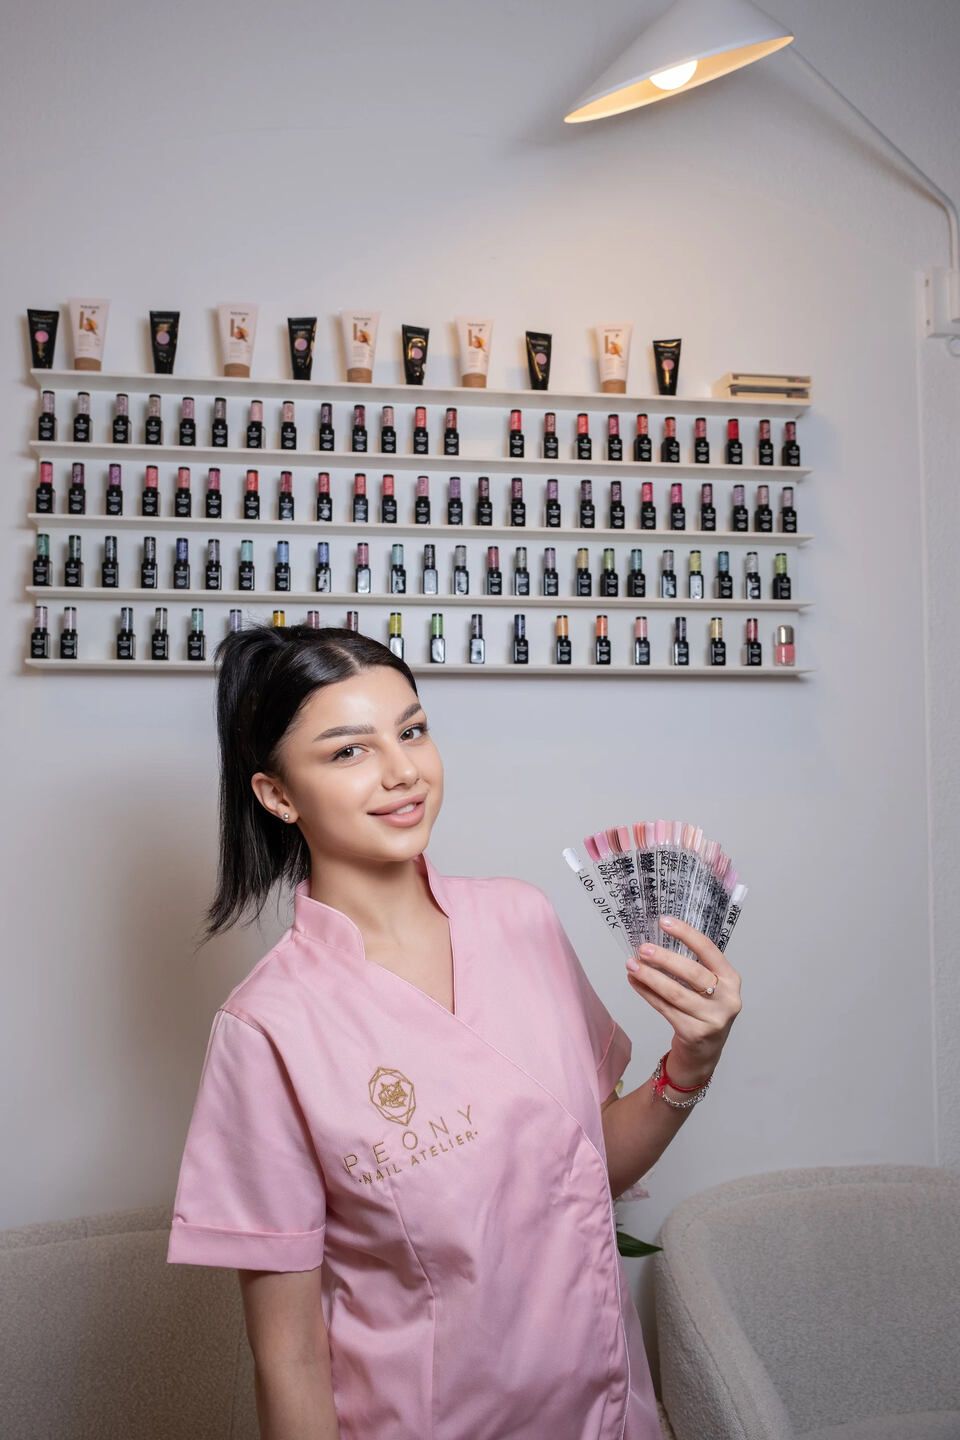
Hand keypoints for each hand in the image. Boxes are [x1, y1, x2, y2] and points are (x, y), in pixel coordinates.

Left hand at [626, 915, 741, 1084]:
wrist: (705, 1053)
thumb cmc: (704, 1011)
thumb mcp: (710, 988)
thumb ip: (693, 966)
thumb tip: (656, 942)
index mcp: (731, 980)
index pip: (709, 951)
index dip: (686, 934)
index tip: (664, 921)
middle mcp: (727, 999)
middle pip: (692, 973)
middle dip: (664, 959)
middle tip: (643, 948)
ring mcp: (712, 1019)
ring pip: (675, 993)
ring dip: (650, 977)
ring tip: (632, 965)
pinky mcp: (694, 1033)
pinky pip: (665, 1009)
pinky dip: (647, 994)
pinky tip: (635, 982)